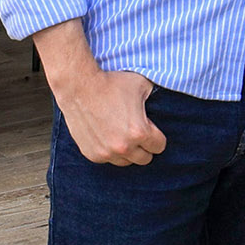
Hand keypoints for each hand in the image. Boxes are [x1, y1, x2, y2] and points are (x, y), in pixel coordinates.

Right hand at [34, 19, 166, 165]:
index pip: (159, 147)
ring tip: (122, 134)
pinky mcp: (91, 154)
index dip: (157, 136)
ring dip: (128, 152)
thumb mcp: (141, 84)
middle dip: (144, 146)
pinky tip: (107, 135)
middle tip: (137, 132)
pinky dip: (110, 151)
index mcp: (139, 132)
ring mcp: (106, 153)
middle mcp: (123, 147)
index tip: (151, 128)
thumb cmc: (111, 83)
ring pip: (126, 162)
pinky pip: (108, 160)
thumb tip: (164, 101)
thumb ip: (155, 97)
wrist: (79, 86)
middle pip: (145, 159)